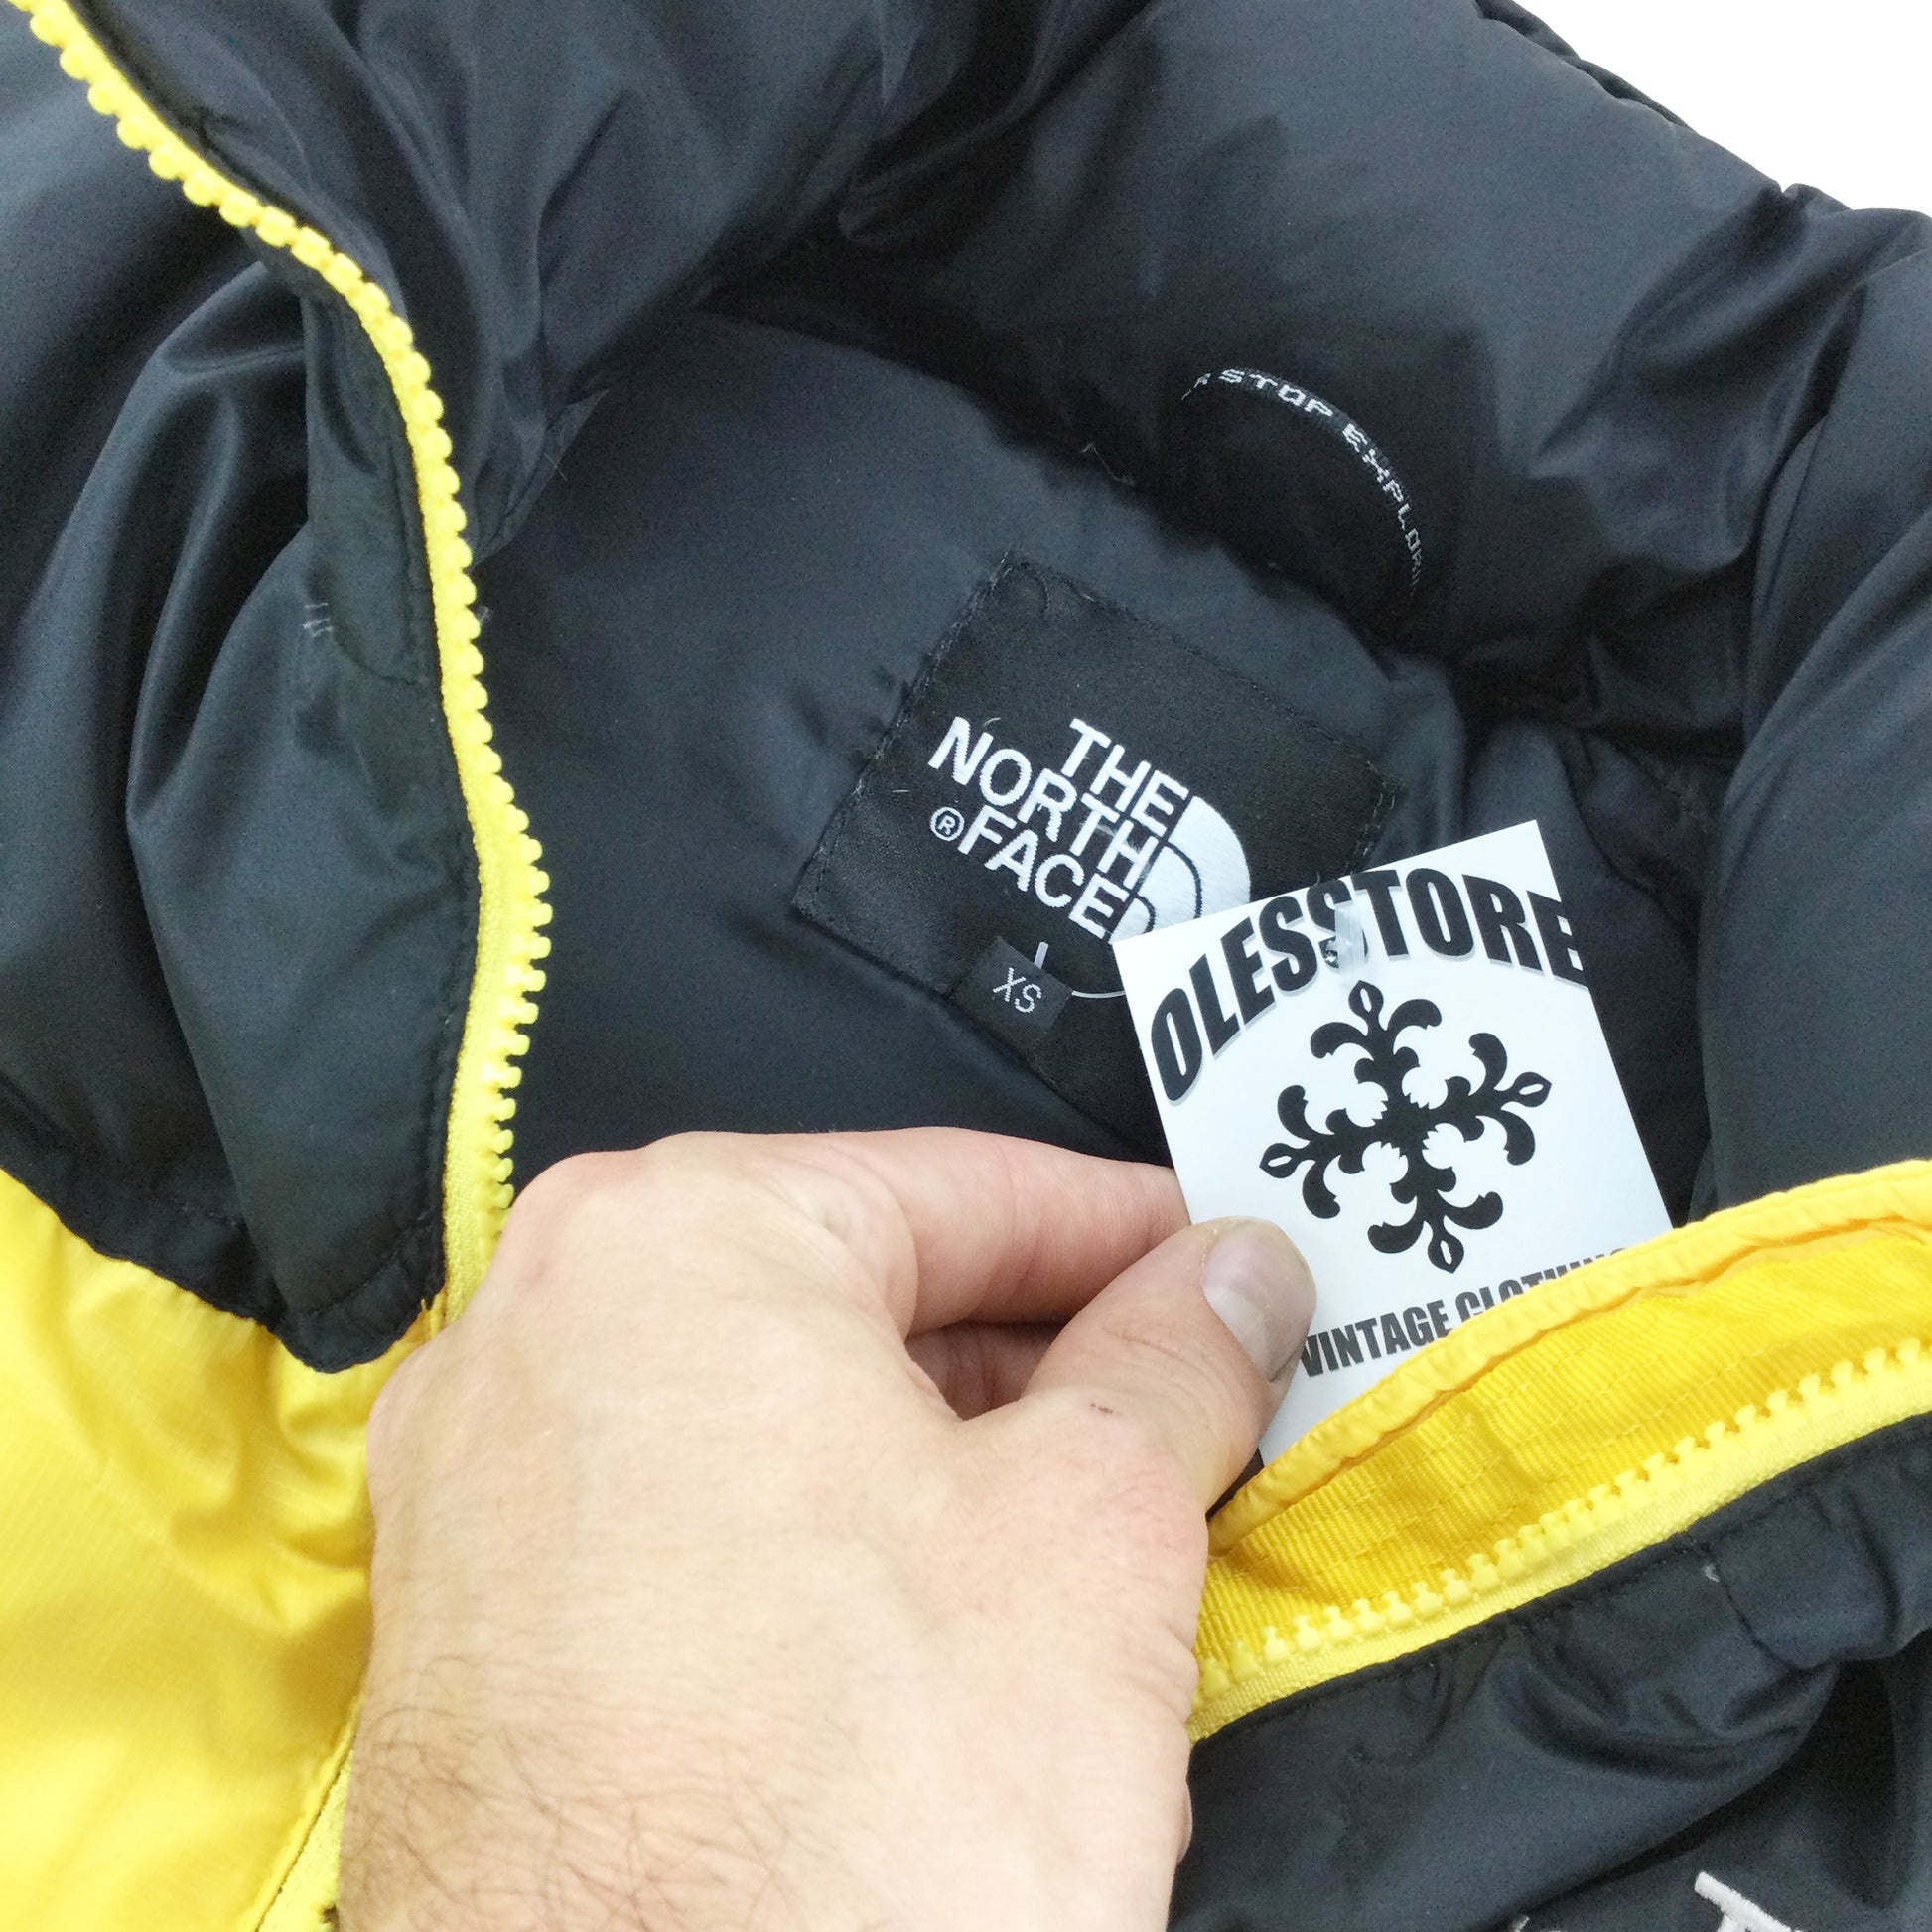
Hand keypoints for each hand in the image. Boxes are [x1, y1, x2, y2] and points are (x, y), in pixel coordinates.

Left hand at [339, 1129, 1313, 1930]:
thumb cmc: (838, 1816)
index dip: (1121, 1230)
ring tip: (1075, 1524)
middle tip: (1178, 1399)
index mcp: (677, 1238)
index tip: (1213, 1265)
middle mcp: (542, 1326)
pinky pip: (687, 1508)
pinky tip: (925, 1615)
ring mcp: (484, 1479)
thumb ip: (1172, 1360)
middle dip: (1033, 1350)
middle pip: (856, 1291)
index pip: (959, 1183)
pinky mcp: (475, 1621)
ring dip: (933, 1449)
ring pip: (769, 1404)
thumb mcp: (1089, 1529)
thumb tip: (1226, 1281)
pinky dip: (818, 1528)